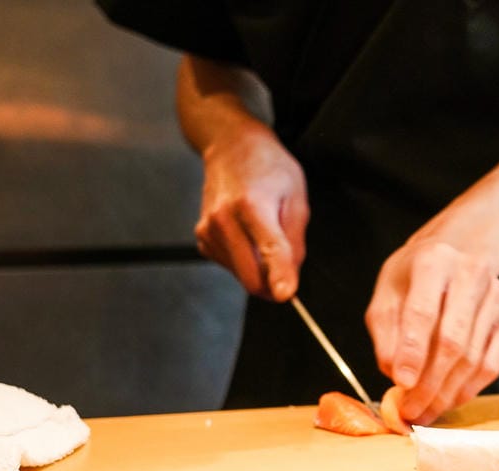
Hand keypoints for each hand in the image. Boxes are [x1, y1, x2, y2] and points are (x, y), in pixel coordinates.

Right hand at [194, 128, 308, 301]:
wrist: (232, 147)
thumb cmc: (268, 168)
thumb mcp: (296, 198)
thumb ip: (295, 242)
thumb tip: (289, 281)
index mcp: (252, 205)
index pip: (269, 250)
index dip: (281, 276)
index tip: (286, 295)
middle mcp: (224, 219)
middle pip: (251, 277)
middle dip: (273, 284)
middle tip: (287, 271)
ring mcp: (209, 229)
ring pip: (242, 276)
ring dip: (259, 269)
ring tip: (264, 234)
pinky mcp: (202, 237)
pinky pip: (230, 266)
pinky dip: (244, 261)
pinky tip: (248, 235)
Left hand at [366, 241, 498, 423]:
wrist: (455, 254)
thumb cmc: (414, 279)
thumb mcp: (387, 296)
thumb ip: (387, 335)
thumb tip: (397, 378)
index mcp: (434, 261)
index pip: (423, 313)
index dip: (412, 353)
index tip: (401, 385)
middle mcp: (471, 274)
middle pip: (453, 341)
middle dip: (430, 384)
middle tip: (412, 411)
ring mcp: (496, 296)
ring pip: (474, 358)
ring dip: (448, 393)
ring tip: (426, 412)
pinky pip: (493, 364)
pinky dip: (470, 389)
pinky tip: (450, 401)